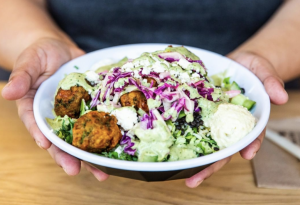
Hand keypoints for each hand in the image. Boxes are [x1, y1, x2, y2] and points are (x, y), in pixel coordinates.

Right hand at [1, 38, 108, 179]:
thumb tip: (8, 92)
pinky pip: (97, 123)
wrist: (62, 50)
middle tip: (74, 170)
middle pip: (59, 139)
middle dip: (66, 155)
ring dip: (89, 155)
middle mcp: (54, 116)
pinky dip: (105, 136)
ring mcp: (73, 114)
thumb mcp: (30, 62)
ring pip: (80, 137)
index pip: (34, 123)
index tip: (45, 145)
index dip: (39, 135)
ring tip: (101, 172)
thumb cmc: (41, 54)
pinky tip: (116, 149)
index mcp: (34, 107)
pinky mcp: (89, 109)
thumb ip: (22, 77)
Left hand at [185, 51, 287, 187]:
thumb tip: (280, 98)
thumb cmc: (253, 69)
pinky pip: (192, 124)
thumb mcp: (263, 71)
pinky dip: (182, 134)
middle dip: (211, 165)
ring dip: (194, 157)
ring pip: (204, 141)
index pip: (251, 136)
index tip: (247, 154)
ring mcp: (213, 119)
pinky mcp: (201, 112)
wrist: (238, 63)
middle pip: (223, 147)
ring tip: (180, 172)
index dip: (251, 145)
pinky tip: (170, 144)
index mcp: (247, 119)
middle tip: (194, 179)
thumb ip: (270, 82)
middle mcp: (229, 124)